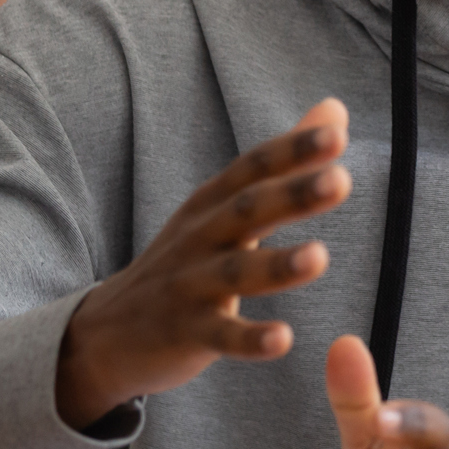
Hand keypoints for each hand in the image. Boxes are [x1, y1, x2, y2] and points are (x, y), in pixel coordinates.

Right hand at [54, 99, 351, 429]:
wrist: (108, 331)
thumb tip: (335, 108)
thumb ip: (284, 162)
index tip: (337, 133)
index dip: (292, 150)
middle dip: (292, 195)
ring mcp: (189, 284)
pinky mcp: (185, 333)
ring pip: (236, 273)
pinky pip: (220, 336)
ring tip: (319, 257)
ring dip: (277, 265)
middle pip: (246, 210)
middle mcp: (200, 235)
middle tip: (341, 180)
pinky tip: (283, 340)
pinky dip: (250, 339)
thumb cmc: (186, 259)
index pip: (254, 167)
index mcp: (213, 203)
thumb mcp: (225, 205)